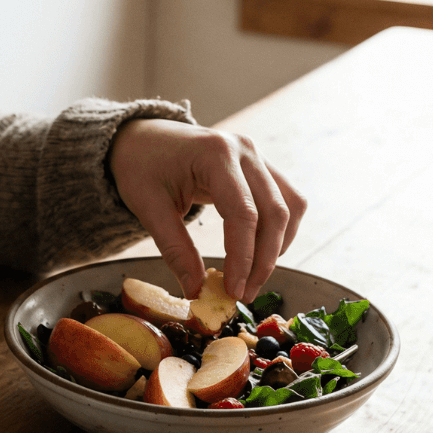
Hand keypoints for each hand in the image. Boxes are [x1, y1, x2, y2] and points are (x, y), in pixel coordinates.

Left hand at [108, 118, 305, 301]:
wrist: (143, 138)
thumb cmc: (142, 167)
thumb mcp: (148, 208)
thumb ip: (175, 250)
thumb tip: (196, 291)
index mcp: (215, 154)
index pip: (244, 213)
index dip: (243, 258)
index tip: (234, 291)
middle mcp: (245, 150)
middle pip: (275, 212)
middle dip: (263, 260)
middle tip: (243, 294)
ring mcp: (257, 156)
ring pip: (290, 207)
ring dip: (277, 247)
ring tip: (251, 278)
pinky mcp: (261, 166)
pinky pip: (286, 201)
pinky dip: (279, 231)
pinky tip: (259, 254)